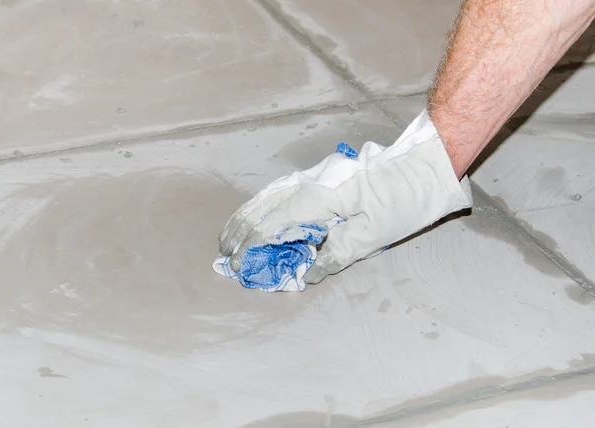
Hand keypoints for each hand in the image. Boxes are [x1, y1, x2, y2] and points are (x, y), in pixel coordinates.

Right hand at [219, 110, 472, 283]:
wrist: (425, 163)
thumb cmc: (404, 199)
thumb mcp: (375, 234)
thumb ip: (336, 252)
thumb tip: (308, 272)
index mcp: (320, 197)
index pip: (273, 223)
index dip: (252, 246)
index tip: (239, 266)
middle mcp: (312, 182)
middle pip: (266, 205)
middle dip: (242, 229)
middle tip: (225, 251)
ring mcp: (317, 175)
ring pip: (271, 193)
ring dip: (249, 214)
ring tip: (233, 231)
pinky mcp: (325, 175)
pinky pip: (284, 189)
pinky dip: (266, 203)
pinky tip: (262, 210)